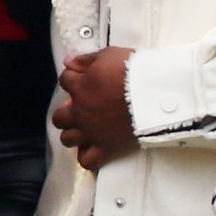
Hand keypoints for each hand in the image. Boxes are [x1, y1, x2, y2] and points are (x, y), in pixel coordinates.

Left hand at [51, 49, 136, 171]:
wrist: (155, 95)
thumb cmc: (134, 72)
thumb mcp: (109, 55)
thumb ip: (86, 59)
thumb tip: (69, 62)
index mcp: (80, 87)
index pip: (64, 81)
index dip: (73, 78)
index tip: (82, 79)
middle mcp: (81, 112)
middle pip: (59, 117)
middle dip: (67, 112)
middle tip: (81, 109)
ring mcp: (91, 132)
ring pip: (67, 138)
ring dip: (73, 133)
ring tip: (85, 129)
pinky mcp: (106, 148)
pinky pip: (87, 160)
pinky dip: (87, 156)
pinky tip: (94, 149)